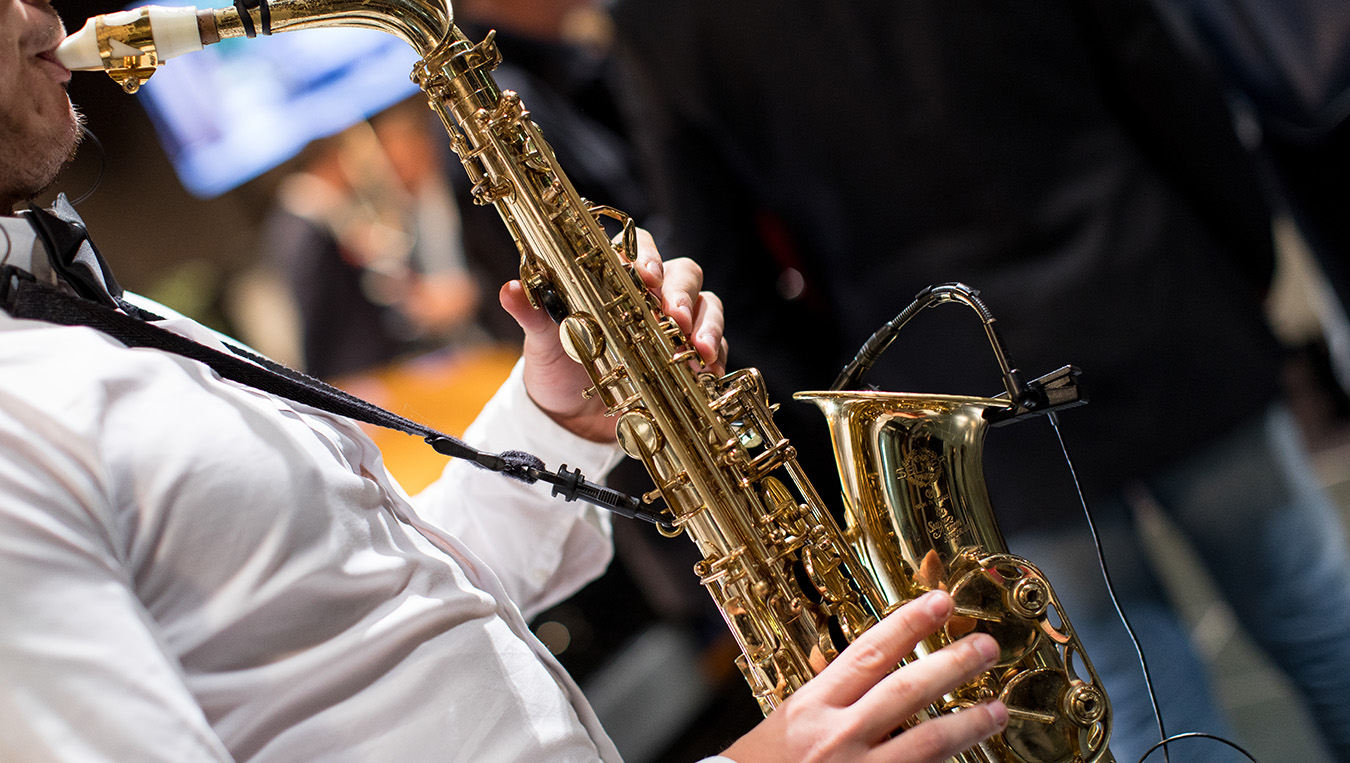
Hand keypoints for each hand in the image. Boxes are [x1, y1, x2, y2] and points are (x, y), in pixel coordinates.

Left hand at [499, 228, 726, 441]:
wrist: (569, 417)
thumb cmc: (556, 366)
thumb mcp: (543, 341)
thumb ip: (531, 313)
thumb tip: (509, 290)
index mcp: (616, 279)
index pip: (639, 249)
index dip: (647, 257)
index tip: (645, 276)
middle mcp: (650, 296)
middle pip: (683, 273)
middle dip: (682, 293)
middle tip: (675, 318)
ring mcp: (673, 325)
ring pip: (706, 305)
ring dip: (707, 324)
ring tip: (699, 350)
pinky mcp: (686, 356)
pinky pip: (713, 347)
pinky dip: (714, 357)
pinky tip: (708, 372)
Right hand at [721, 590, 1007, 762]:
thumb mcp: (790, 721)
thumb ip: (833, 699)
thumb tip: (880, 674)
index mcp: (811, 706)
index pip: (868, 653)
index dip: (909, 623)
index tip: (941, 601)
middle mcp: (835, 737)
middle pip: (906, 692)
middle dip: (953, 664)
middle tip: (987, 646)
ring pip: (926, 743)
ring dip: (968, 723)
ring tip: (998, 710)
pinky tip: (972, 759)